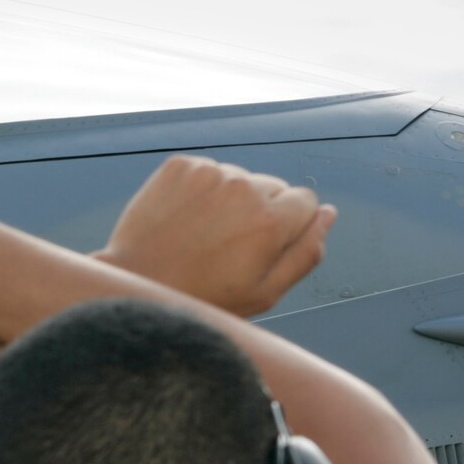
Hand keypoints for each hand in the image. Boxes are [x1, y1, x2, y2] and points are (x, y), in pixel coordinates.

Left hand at [96, 155, 335, 317]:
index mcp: (273, 219)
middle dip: (260, 212)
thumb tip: (328, 214)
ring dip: (229, 201)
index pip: (306, 202)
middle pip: (274, 188)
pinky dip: (201, 191)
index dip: (286, 228)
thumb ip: (306, 252)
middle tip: (227, 247)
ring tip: (202, 236)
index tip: (260, 248)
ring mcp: (210, 173)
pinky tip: (185, 220)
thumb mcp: (265, 292)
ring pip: (240, 179)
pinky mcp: (181, 166)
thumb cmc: (204, 297)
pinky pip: (208, 172)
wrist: (135, 284)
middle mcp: (245, 187)